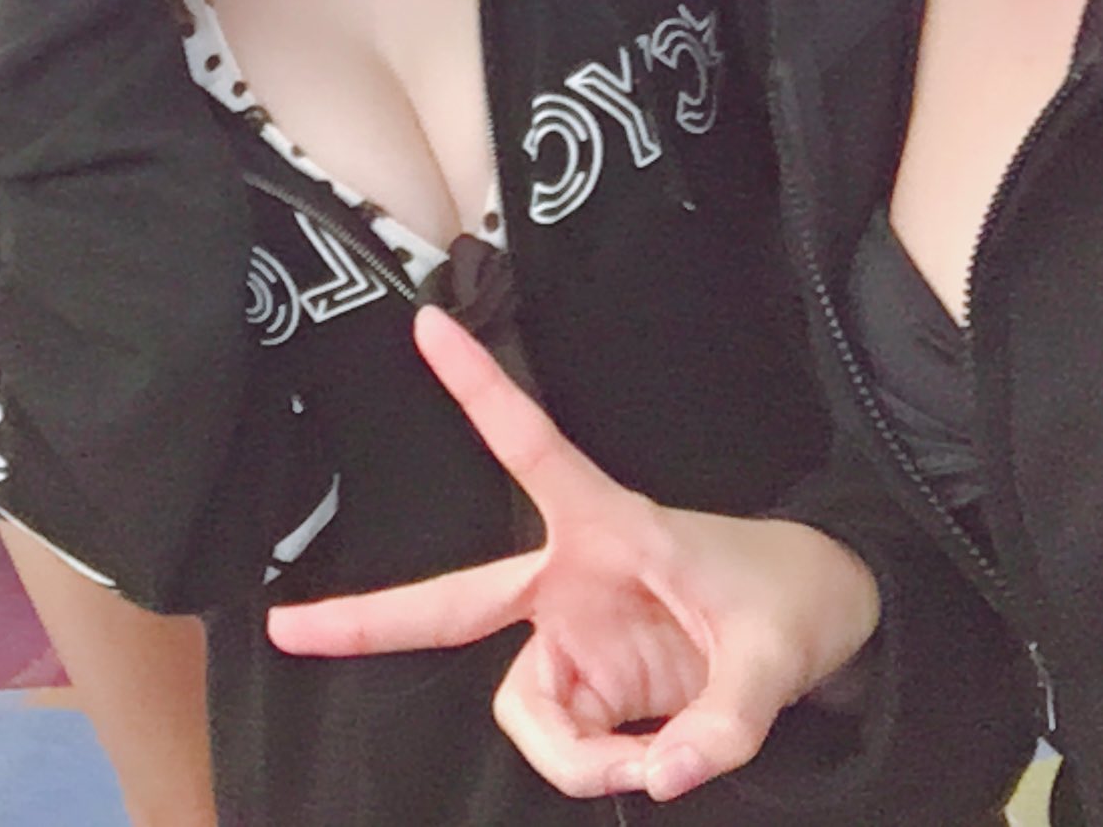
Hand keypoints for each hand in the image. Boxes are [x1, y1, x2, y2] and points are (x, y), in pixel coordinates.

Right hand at [267, 307, 881, 802]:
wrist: (818, 626)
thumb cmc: (790, 602)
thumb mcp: (776, 656)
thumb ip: (725, 726)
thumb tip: (658, 779)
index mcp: (608, 526)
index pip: (531, 446)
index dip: (478, 386)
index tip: (425, 323)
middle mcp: (569, 580)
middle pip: (452, 603)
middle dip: (367, 619)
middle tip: (285, 629)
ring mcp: (571, 636)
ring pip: (523, 709)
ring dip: (574, 756)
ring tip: (653, 765)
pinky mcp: (587, 684)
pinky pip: (562, 742)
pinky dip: (596, 768)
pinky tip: (650, 764)